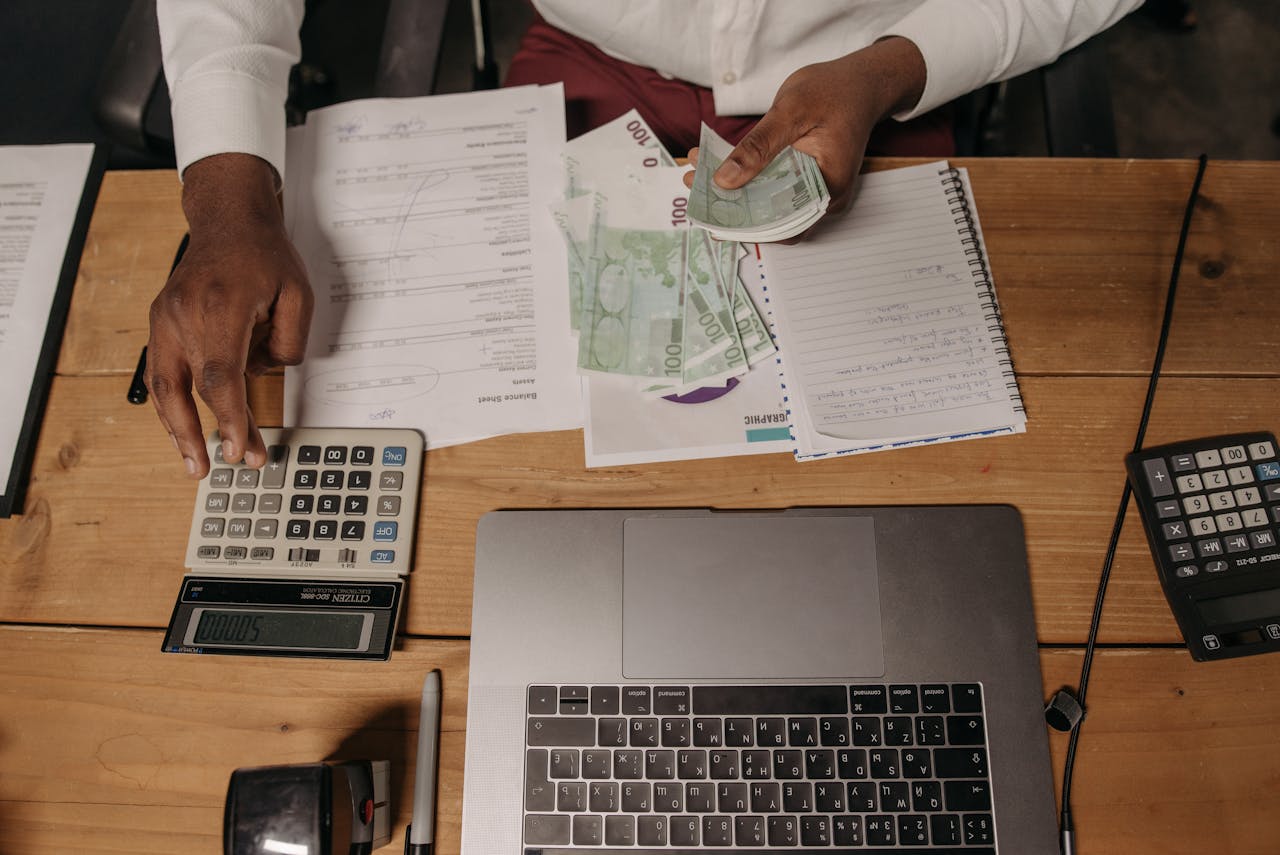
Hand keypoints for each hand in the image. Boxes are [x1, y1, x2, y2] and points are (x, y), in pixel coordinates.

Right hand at [146, 153, 313, 477]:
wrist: (229, 219)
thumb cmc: (264, 254)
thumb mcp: (298, 293)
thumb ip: (290, 342)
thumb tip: (267, 376)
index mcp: (220, 307)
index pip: (221, 378)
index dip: (230, 420)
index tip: (242, 451)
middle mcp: (183, 314)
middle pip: (185, 389)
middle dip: (200, 434)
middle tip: (215, 468)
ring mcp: (165, 317)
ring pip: (163, 385)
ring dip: (176, 428)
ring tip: (193, 461)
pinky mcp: (160, 320)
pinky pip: (161, 371)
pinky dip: (170, 404)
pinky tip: (182, 428)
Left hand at [684, 36, 926, 231]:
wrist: (859, 82)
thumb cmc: (834, 91)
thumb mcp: (791, 111)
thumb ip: (758, 147)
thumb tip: (725, 180)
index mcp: (828, 187)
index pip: (783, 225)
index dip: (744, 225)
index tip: (710, 212)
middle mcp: (823, 198)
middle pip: (772, 220)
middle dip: (730, 207)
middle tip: (694, 185)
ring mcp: (813, 191)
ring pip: (768, 206)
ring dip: (733, 193)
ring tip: (697, 173)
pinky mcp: (801, 180)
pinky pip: (771, 190)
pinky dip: (745, 180)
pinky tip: (718, 164)